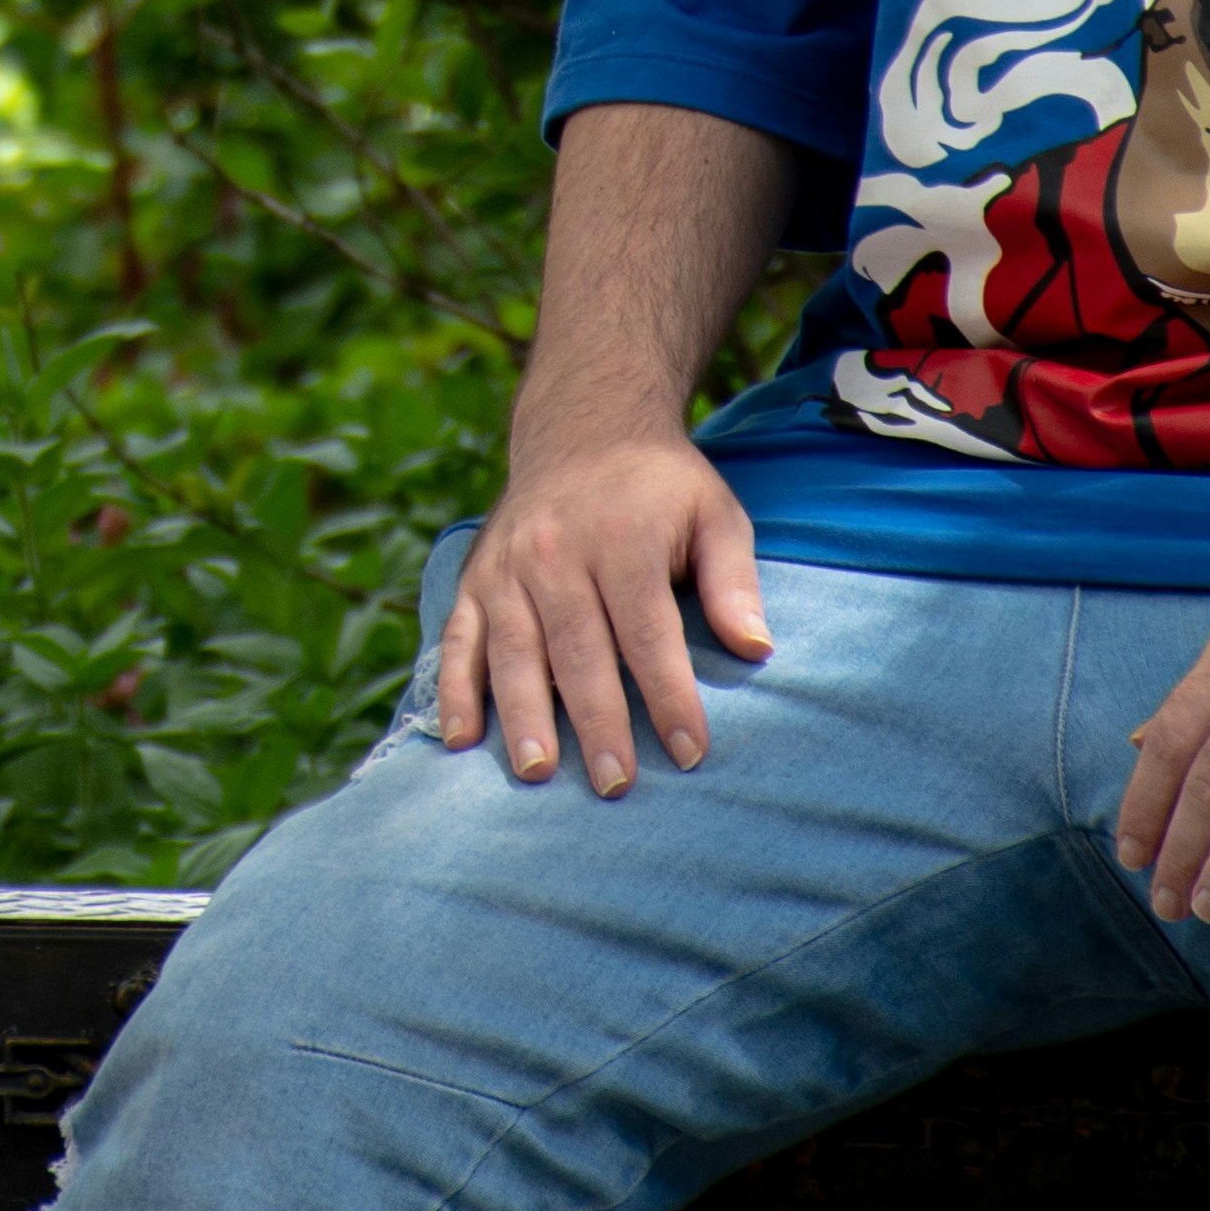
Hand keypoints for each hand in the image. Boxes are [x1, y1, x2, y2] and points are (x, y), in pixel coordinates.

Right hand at [434, 432, 771, 797]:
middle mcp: (556, 553)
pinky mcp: (475, 577)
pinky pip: (459, 637)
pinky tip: (463, 739)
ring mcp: (508, 566)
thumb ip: (733, 582)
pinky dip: (454, 688)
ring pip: (513, 649)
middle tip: (616, 786)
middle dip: (597, 722)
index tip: (692, 752)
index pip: (648, 632)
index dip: (669, 695)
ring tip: (537, 773)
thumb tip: (756, 649)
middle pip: (578, 649)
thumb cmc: (660, 486)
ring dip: (523, 714)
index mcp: (621, 540)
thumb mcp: (716, 514)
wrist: (583, 424)